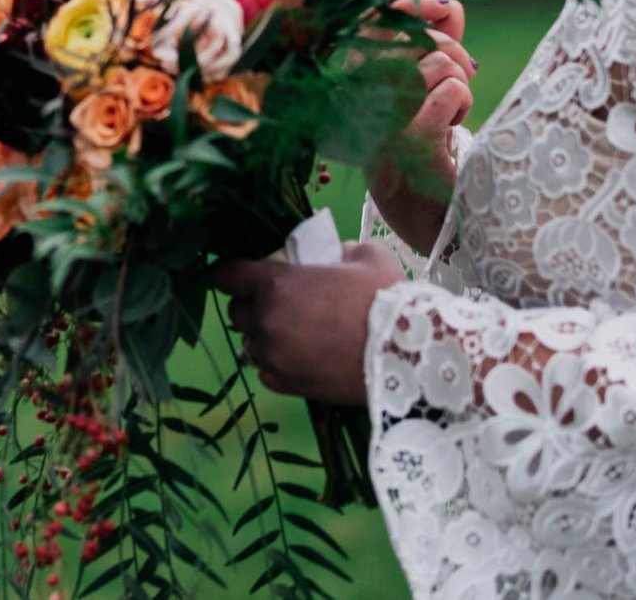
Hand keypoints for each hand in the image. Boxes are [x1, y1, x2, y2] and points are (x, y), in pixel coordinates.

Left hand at [211, 242, 401, 403]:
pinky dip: (276, 362)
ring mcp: (273, 357)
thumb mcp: (364, 256)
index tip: (235, 273)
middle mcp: (265, 321)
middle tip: (279, 302)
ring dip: (264, 335)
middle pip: (237, 310)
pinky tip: (301, 356)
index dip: (229, 272)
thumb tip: (329, 254)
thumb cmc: (385, 299)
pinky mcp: (286, 385)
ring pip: (250, 342)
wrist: (408, 358)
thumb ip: (337, 250)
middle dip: (252, 304)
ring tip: (293, 332)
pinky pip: (266, 370)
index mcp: (275, 284)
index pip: (227, 275)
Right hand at [364, 0, 473, 256]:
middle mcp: (355, 91)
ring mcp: (379, 116)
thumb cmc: (423, 143)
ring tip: (450, 113)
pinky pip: (449, 91)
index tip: (439, 12)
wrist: (423, 214)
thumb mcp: (421, 86)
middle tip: (455, 82)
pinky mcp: (408, 140)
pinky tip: (452, 125)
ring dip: (459, 84)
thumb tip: (441, 3)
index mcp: (352, 73)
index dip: (411, 4)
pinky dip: (461, 103)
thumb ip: (430, 40)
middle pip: (415, 35)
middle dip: (451, 51)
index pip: (376, 14)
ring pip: (437, 63)